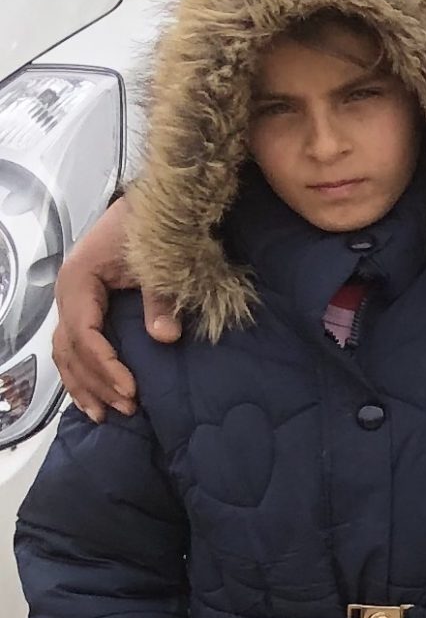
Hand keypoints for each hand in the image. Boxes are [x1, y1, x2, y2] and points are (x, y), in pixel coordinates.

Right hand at [50, 194, 172, 420]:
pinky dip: (84, 370)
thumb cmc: (154, 229)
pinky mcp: (87, 306)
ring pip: (67, 351)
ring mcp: (75, 300)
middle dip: (95, 382)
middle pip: (71, 349)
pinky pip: (76, 344)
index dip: (105, 365)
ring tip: (105, 414)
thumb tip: (166, 337)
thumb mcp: (159, 262)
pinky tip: (96, 394)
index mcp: (79, 281)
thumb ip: (160, 299)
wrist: (155, 203)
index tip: (131, 389)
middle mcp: (69, 293)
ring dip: (84, 383)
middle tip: (126, 409)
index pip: (84, 334)